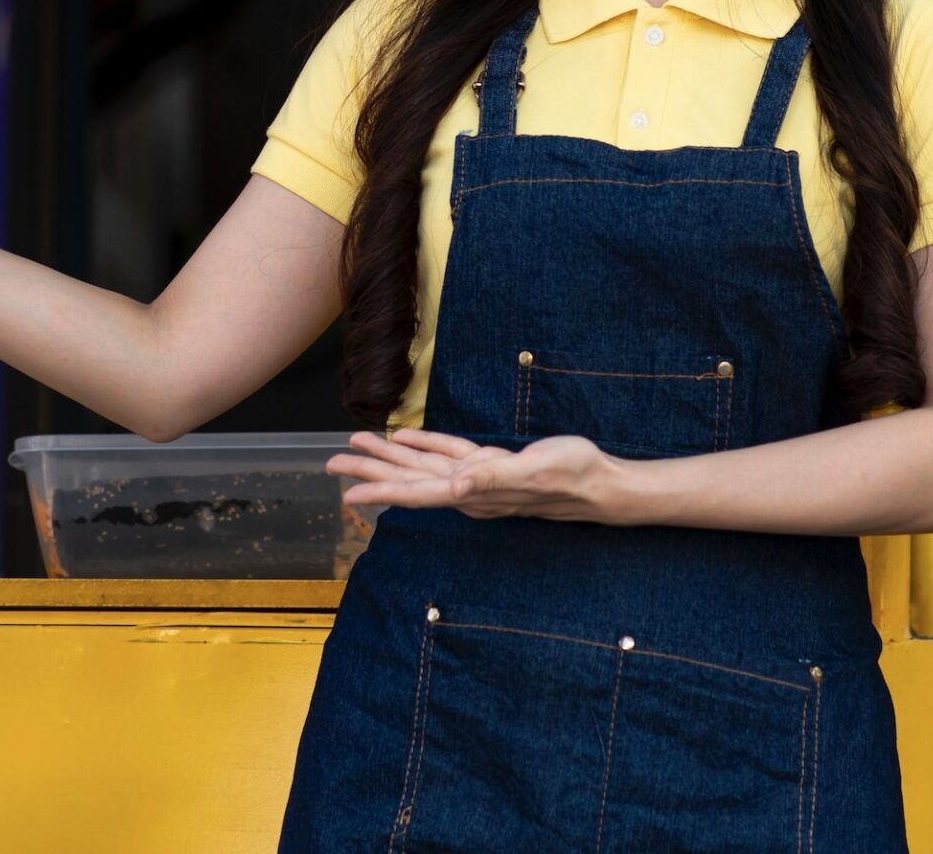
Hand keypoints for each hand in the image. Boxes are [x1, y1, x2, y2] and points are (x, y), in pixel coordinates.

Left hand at [328, 428, 623, 521]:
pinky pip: (447, 453)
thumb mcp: (533, 471)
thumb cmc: (572, 477)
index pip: (417, 493)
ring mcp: (478, 478)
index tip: (346, 494)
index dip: (380, 491)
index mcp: (473, 493)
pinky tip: (406, 438)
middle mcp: (468, 489)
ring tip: (356, 445)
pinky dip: (424, 445)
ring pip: (423, 465)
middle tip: (331, 464)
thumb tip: (455, 487)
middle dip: (370, 472)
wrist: (601, 484)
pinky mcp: (491, 463)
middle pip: (409, 481)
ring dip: (389, 456)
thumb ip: (492, 479)